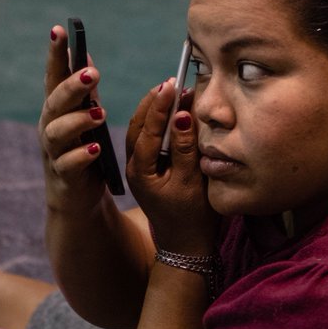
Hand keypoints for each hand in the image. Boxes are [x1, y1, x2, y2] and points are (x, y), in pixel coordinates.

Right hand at [38, 25, 114, 213]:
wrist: (77, 197)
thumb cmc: (82, 149)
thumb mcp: (84, 117)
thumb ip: (84, 91)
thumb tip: (85, 56)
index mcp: (57, 109)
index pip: (54, 76)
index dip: (55, 54)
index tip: (58, 30)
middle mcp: (50, 127)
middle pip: (55, 102)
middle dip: (71, 86)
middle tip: (92, 73)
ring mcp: (54, 152)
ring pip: (57, 133)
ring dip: (78, 120)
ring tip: (100, 113)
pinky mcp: (64, 176)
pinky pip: (68, 164)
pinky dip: (81, 155)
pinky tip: (96, 149)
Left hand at [125, 81, 219, 254]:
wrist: (186, 248)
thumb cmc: (193, 218)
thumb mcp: (192, 182)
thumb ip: (186, 147)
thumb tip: (182, 114)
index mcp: (141, 172)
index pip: (149, 129)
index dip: (160, 105)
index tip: (172, 83)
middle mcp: (135, 168)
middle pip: (139, 125)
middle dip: (154, 101)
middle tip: (172, 80)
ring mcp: (140, 169)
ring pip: (142, 131)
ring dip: (155, 109)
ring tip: (171, 90)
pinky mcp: (149, 170)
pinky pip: (150, 138)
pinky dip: (159, 122)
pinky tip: (172, 112)